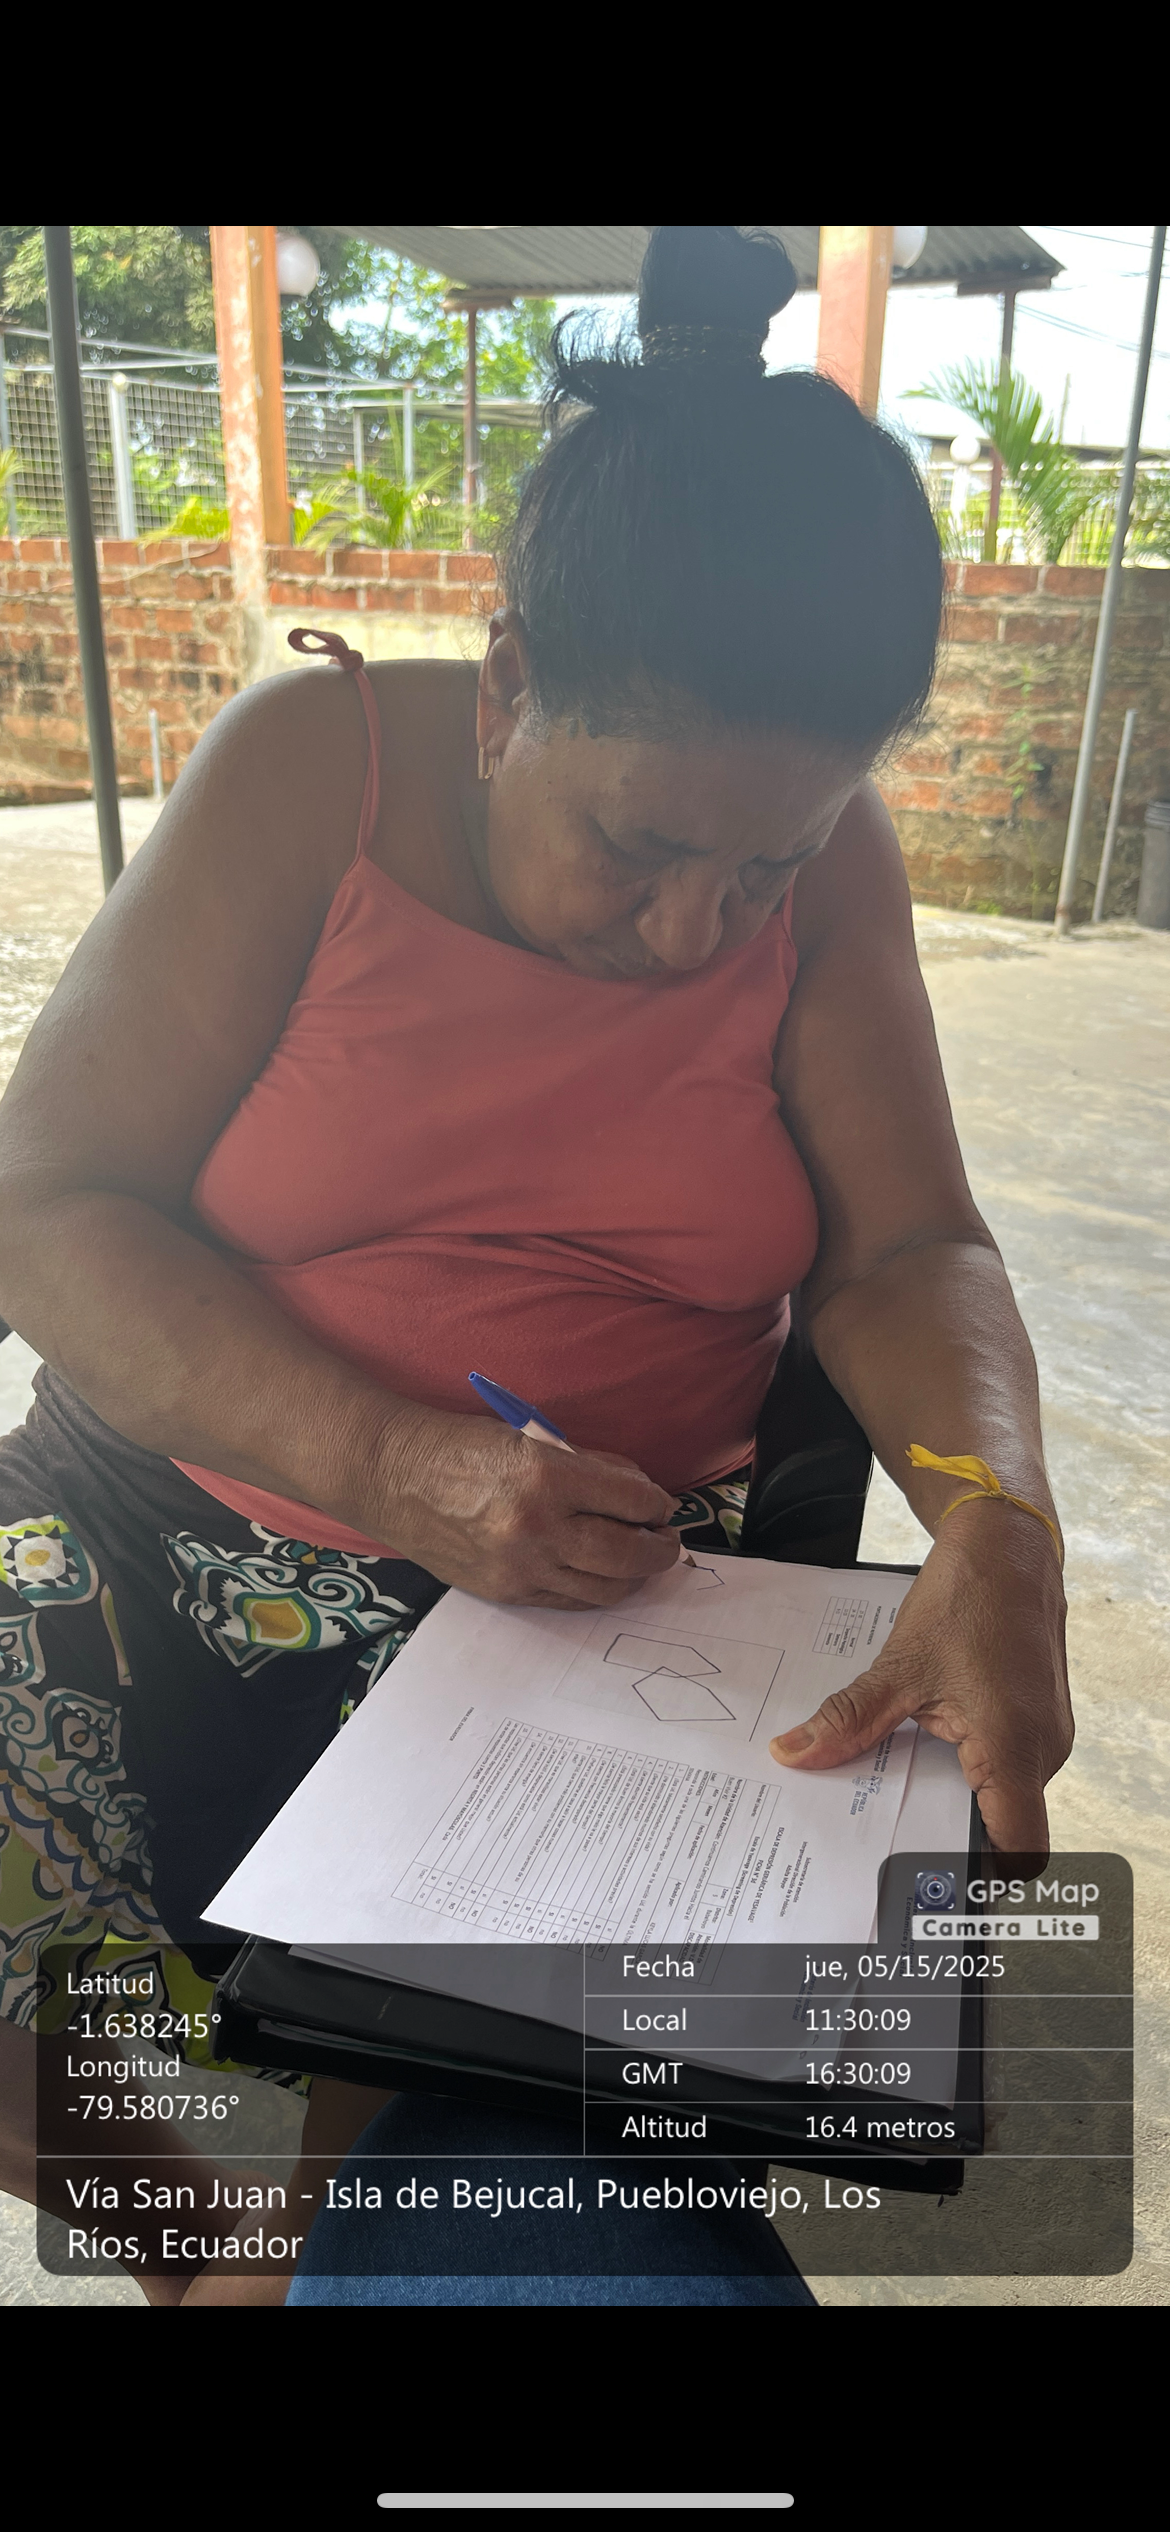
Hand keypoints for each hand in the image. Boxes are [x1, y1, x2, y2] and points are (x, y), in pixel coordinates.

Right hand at [373, 1408, 681, 1608]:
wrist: (392, 1476)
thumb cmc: (460, 1447)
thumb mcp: (531, 1439)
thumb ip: (589, 1465)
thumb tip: (640, 1491)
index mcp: (547, 1477)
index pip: (630, 1500)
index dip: (656, 1503)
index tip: (660, 1504)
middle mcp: (538, 1528)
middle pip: (628, 1552)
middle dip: (660, 1548)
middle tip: (667, 1540)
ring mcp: (521, 1567)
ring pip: (605, 1586)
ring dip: (635, 1575)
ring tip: (642, 1560)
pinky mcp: (505, 1592)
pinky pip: (568, 1601)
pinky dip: (596, 1589)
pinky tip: (603, 1575)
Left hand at [769, 1498, 1071, 1854]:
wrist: (1010, 1546)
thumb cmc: (968, 1599)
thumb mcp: (898, 1666)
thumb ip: (848, 1721)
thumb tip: (792, 1754)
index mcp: (1014, 1748)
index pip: (1018, 1851)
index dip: (976, 1875)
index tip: (926, 1879)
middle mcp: (1042, 1751)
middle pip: (1001, 1825)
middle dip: (945, 1832)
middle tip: (884, 1836)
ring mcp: (1047, 1736)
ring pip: (1002, 1794)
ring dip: (956, 1796)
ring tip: (898, 1787)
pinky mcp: (1040, 1721)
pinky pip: (1007, 1764)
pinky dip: (969, 1767)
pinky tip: (927, 1751)